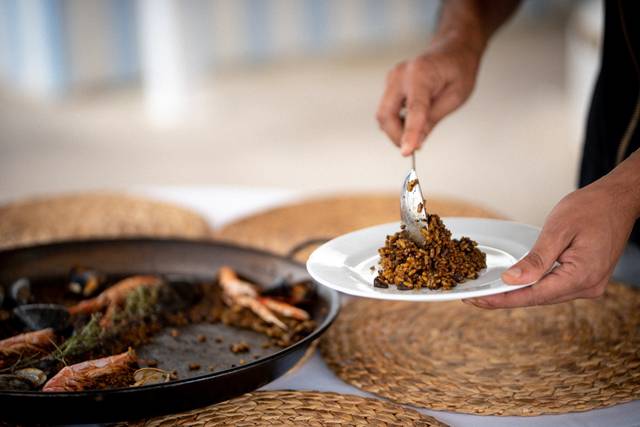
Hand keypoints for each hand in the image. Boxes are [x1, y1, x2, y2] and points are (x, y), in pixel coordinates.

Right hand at [376, 35, 482, 155]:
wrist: (451, 48)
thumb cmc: (458, 70)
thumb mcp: (456, 96)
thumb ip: (433, 118)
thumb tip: (416, 142)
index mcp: (421, 74)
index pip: (414, 109)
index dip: (409, 133)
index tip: (407, 153)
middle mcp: (400, 74)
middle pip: (386, 114)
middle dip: (396, 136)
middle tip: (414, 149)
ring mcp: (391, 78)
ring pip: (383, 115)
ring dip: (396, 130)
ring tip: (417, 133)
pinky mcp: (390, 85)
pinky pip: (387, 110)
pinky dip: (396, 122)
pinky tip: (412, 123)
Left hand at [465, 179, 637, 308]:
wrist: (619, 200)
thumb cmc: (592, 208)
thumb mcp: (558, 230)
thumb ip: (536, 259)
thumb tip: (512, 280)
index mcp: (582, 276)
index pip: (534, 295)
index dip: (503, 299)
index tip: (477, 300)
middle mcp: (588, 286)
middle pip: (538, 298)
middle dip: (506, 298)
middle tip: (474, 298)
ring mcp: (588, 285)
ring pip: (545, 295)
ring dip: (518, 294)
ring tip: (489, 293)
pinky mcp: (585, 279)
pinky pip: (553, 287)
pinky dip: (533, 286)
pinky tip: (514, 285)